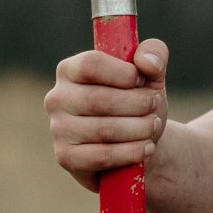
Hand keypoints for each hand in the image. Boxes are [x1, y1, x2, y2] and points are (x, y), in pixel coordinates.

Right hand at [45, 37, 169, 188]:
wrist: (136, 145)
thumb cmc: (137, 104)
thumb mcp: (151, 76)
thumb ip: (154, 55)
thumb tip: (147, 63)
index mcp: (70, 69)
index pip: (90, 64)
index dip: (123, 73)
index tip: (142, 80)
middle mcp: (57, 97)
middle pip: (99, 99)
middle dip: (138, 104)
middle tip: (155, 106)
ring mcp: (58, 129)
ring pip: (104, 130)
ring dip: (140, 129)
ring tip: (153, 126)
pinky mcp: (66, 157)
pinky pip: (102, 156)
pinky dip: (131, 152)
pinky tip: (147, 148)